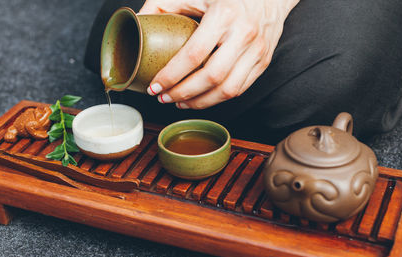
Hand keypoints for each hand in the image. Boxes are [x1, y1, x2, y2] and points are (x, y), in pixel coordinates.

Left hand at [140, 0, 298, 108]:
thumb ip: (163, 4)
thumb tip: (138, 22)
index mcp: (224, 15)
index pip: (193, 55)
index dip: (171, 76)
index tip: (155, 87)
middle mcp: (243, 34)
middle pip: (211, 78)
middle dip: (183, 94)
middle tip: (164, 98)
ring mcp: (257, 50)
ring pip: (228, 89)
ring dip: (201, 102)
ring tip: (181, 102)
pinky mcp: (264, 61)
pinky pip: (241, 88)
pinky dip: (218, 98)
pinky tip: (203, 98)